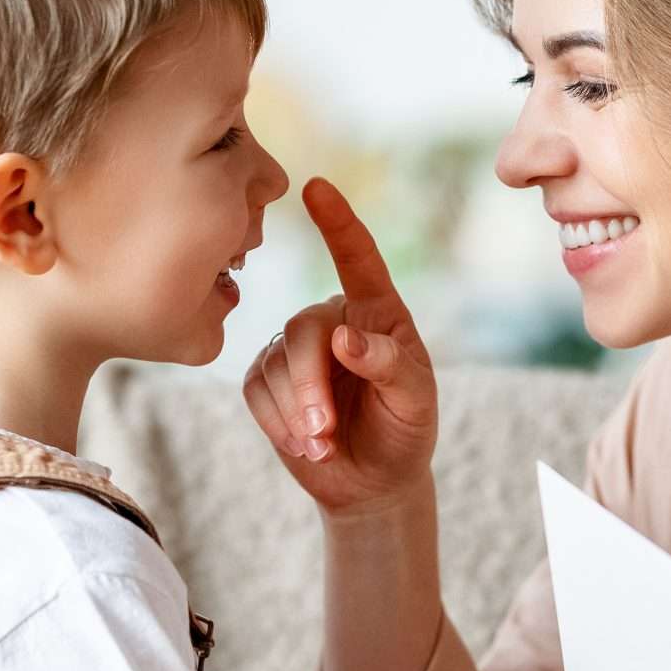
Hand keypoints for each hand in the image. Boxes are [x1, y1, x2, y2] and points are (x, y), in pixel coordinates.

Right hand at [242, 177, 438, 516]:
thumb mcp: (414, 400)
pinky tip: (304, 447)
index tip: (317, 188)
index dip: (337, 224)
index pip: (358, 261)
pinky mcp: (267, 381)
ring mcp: (295, 350)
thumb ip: (388, 364)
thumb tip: (343, 338)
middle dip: (310, 385)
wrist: (374, 482)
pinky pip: (256, 389)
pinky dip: (277, 422)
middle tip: (325, 431)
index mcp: (378, 312)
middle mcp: (333, 320)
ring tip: (323, 446)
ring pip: (275, 363)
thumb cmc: (404, 429)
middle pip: (303, 332)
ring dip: (295, 411)